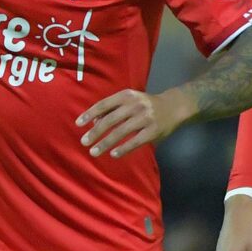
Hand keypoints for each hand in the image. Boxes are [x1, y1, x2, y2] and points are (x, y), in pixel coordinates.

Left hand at [76, 87, 192, 158]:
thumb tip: (93, 122)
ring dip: (105, 143)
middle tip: (84, 142)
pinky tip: (113, 155)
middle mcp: (135, 105)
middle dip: (95, 132)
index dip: (90, 114)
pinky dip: (123, 149)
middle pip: (110, 120)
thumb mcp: (129, 101)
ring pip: (120, 132)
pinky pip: (135, 142)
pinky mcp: (153, 131)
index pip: (104, 104)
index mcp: (127, 95)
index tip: (78, 124)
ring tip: (94, 152)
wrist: (173, 106)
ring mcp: (145, 118)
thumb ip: (112, 109)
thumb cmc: (145, 104)